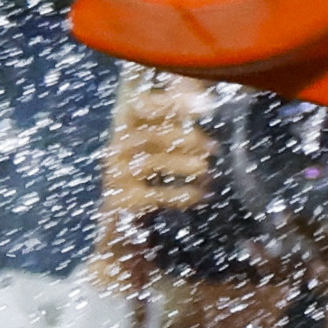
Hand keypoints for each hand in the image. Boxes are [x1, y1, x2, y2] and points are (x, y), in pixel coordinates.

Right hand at [91, 74, 219, 267]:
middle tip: (213, 147)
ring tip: (208, 171)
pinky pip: (152, 195)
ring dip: (183, 164)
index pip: (142, 102)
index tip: (207, 103)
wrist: (121, 236)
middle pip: (146, 131)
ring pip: (150, 161)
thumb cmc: (147, 183)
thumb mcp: (160, 150)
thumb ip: (176, 121)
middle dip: (183, 134)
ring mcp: (114, 176)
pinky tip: (199, 196)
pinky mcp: (119, 203)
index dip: (173, 99)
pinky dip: (179, 194)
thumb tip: (209, 90)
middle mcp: (115, 147)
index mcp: (125, 128)